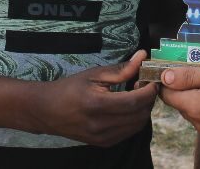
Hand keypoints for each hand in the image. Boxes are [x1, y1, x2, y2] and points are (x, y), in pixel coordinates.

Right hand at [31, 50, 158, 146]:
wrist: (47, 111)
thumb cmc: (70, 88)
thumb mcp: (94, 74)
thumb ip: (121, 69)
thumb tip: (142, 57)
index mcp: (98, 104)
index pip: (135, 101)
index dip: (149, 91)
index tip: (153, 80)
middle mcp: (101, 124)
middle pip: (139, 115)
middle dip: (148, 100)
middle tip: (145, 85)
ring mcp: (102, 137)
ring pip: (137, 126)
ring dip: (143, 110)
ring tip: (136, 95)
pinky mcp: (103, 143)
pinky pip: (128, 133)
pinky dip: (134, 120)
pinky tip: (128, 108)